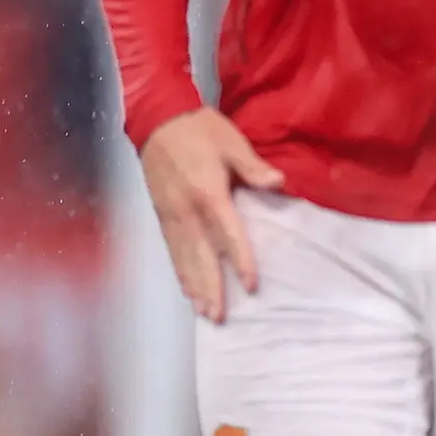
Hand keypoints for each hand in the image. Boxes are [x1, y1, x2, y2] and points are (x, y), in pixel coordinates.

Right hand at [138, 107, 282, 322]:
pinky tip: (186, 288)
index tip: (250, 286)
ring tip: (204, 312)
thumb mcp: (231, 142)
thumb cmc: (199, 129)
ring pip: (184, 258)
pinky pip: (172, 249)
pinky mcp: (162, 213)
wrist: (157, 118)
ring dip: (194, 286)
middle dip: (211, 287)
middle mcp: (187, 211)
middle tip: (219, 316)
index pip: (228, 235)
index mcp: (208, 194)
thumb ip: (253, 167)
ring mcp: (171, 214)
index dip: (240, 262)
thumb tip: (278, 183)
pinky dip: (179, 271)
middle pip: (201, 256)